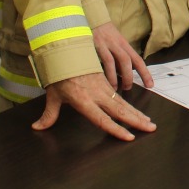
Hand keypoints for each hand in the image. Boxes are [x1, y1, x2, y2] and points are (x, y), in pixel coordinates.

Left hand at [33, 72, 155, 140]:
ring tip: (150, 123)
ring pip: (124, 104)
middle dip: (136, 121)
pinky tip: (138, 113)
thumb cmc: (59, 75)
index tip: (129, 137)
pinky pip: (121, 98)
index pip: (102, 119)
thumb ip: (48, 114)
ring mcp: (103, 89)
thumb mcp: (53, 95)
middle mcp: (97, 95)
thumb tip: (37, 127)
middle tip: (151, 129)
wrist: (66, 51)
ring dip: (138, 114)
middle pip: (120, 111)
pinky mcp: (106, 84)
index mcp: (83, 100)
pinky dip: (131, 107)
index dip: (116, 129)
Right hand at [92, 21, 153, 89]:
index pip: (138, 60)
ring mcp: (109, 43)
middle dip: (131, 76)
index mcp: (123, 44)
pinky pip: (107, 60)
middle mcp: (118, 43)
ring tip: (118, 88)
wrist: (88, 17)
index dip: (145, 73)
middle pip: (130, 60)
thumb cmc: (100, 33)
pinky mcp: (98, 44)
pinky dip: (109, 72)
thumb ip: (116, 57)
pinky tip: (107, 81)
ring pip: (121, 61)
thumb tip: (121, 74)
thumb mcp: (112, 44)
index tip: (150, 85)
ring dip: (121, 76)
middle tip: (129, 88)